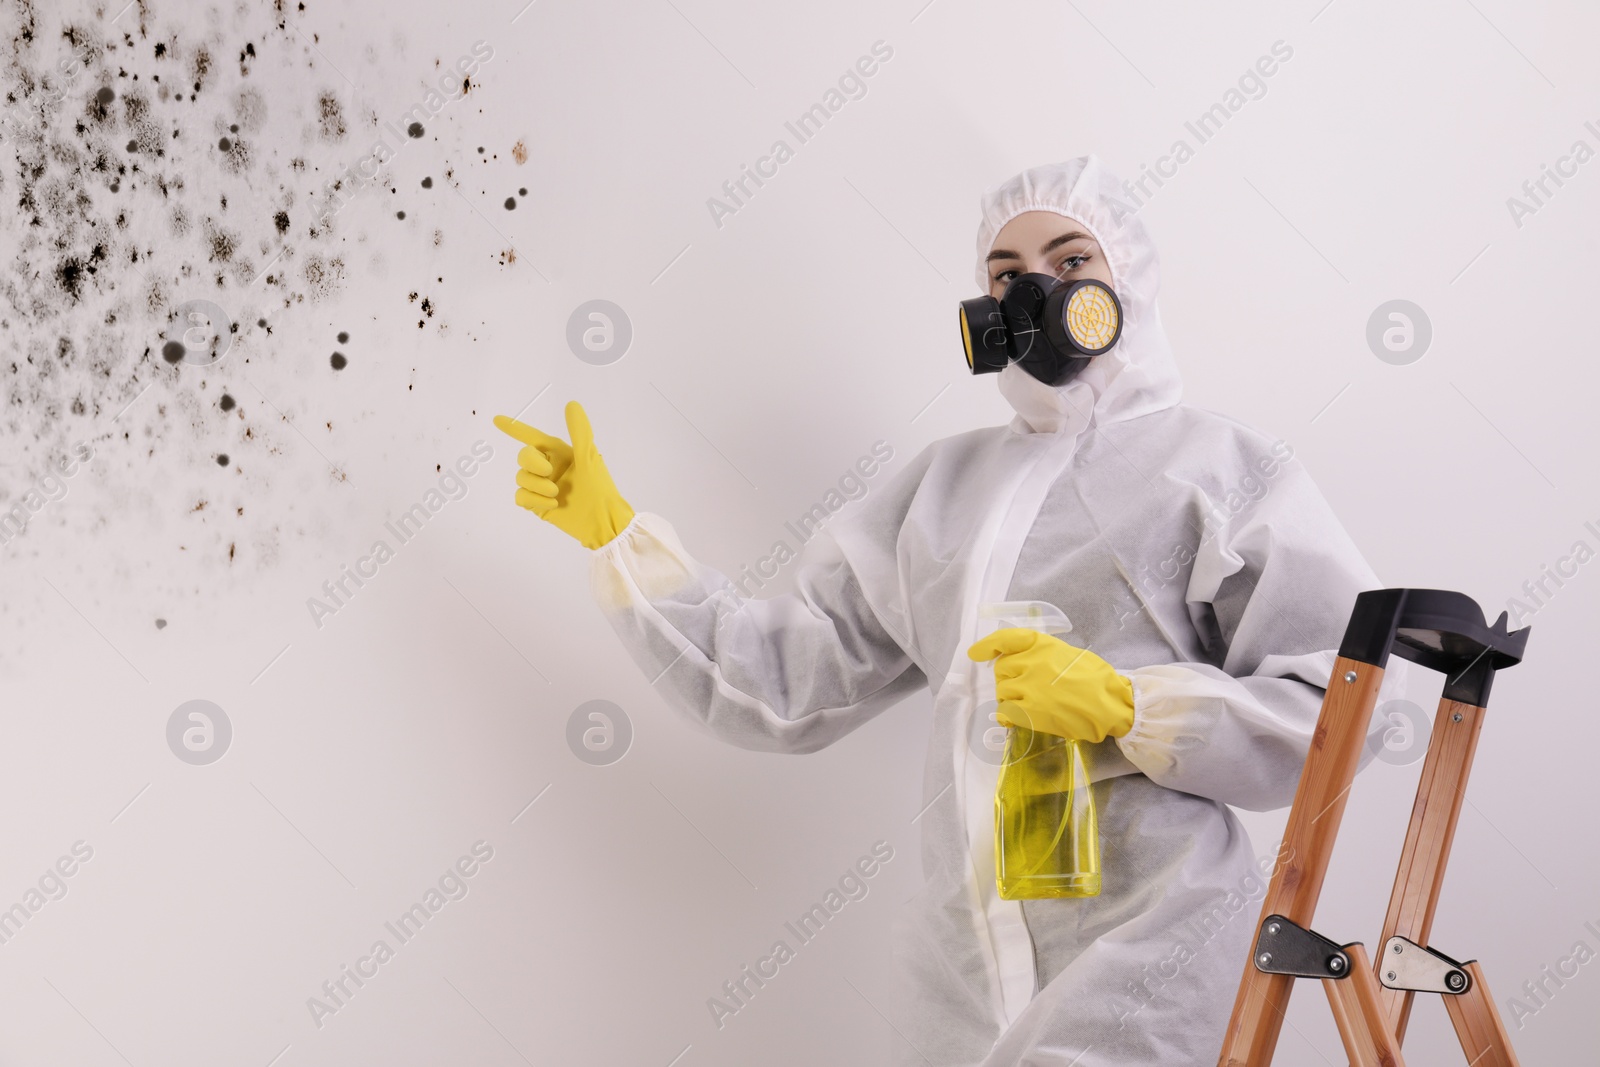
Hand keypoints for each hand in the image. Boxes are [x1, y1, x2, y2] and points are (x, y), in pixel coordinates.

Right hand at [493, 401, 634, 549]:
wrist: (602, 521)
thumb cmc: (600, 488)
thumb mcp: (590, 457)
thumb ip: (579, 431)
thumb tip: (572, 404)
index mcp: (559, 453)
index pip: (533, 437)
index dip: (515, 428)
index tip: (497, 419)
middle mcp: (548, 467)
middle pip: (523, 456)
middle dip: (532, 463)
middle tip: (549, 472)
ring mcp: (541, 486)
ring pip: (520, 478)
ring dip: (537, 485)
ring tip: (557, 494)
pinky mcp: (537, 504)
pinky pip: (521, 496)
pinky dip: (534, 499)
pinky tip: (554, 504)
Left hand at [967, 628, 1133, 742]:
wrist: (1110, 703)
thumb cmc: (1095, 678)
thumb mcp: (1066, 653)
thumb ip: (1041, 655)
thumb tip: (1019, 664)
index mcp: (1042, 644)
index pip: (1005, 639)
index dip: (987, 646)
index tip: (976, 654)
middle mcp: (1031, 662)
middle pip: (1001, 670)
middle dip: (1008, 679)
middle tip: (1024, 689)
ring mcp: (1029, 687)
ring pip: (1002, 691)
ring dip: (1009, 698)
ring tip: (1028, 704)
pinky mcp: (1030, 712)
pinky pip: (1005, 712)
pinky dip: (1007, 716)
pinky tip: (1017, 718)